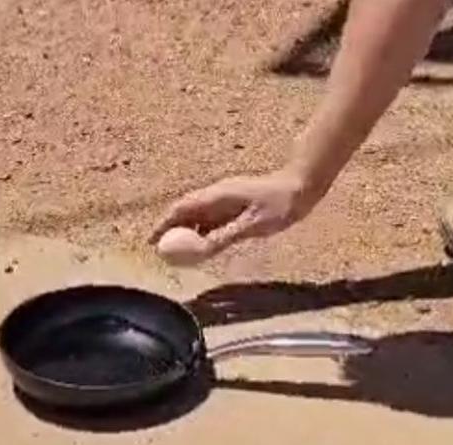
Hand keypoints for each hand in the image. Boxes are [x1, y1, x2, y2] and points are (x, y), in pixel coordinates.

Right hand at [150, 169, 328, 257]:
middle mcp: (216, 195)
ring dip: (184, 231)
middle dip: (168, 229)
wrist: (302, 185)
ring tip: (175, 251)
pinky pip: (211, 219)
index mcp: (216, 196)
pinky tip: (202, 245)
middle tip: (158, 250)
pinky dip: (201, 231)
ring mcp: (226, 199)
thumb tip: (199, 250)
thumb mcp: (252, 224)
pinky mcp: (236, 205)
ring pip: (197, 216)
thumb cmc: (279, 204)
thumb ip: (224, 236)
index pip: (180, 209)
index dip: (162, 225)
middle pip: (184, 212)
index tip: (150, 241)